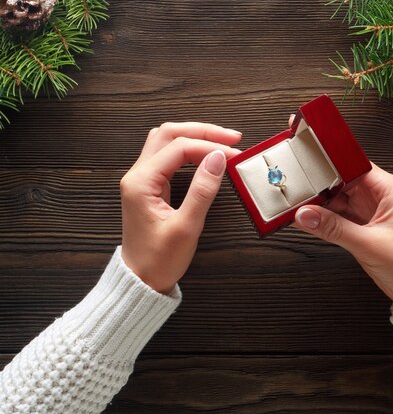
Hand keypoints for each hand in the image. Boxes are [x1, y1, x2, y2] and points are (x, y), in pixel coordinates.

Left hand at [120, 122, 241, 293]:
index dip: (209, 146)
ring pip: (166, 142)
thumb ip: (202, 190)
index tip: (235, 154)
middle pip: (169, 134)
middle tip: (232, 138)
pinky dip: (188, 151)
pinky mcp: (149, 187)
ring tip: (221, 141)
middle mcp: (137, 175)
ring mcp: (141, 180)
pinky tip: (206, 155)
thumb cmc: (159, 260)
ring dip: (194, 137)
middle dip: (202, 132)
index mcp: (141, 183)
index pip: (178, 148)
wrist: (140, 281)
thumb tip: (218, 159)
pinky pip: (167, 157)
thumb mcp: (186, 227)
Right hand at [293, 164, 392, 311]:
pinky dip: (322, 218)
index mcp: (388, 189)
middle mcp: (378, 195)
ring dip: (318, 202)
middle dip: (318, 184)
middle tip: (294, 188)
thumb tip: (304, 214)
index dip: (330, 162)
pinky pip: (337, 215)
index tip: (306, 164)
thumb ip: (334, 228)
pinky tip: (305, 218)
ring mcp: (369, 210)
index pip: (353, 164)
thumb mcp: (369, 244)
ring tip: (295, 204)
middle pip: (341, 179)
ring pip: (336, 198)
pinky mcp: (362, 226)